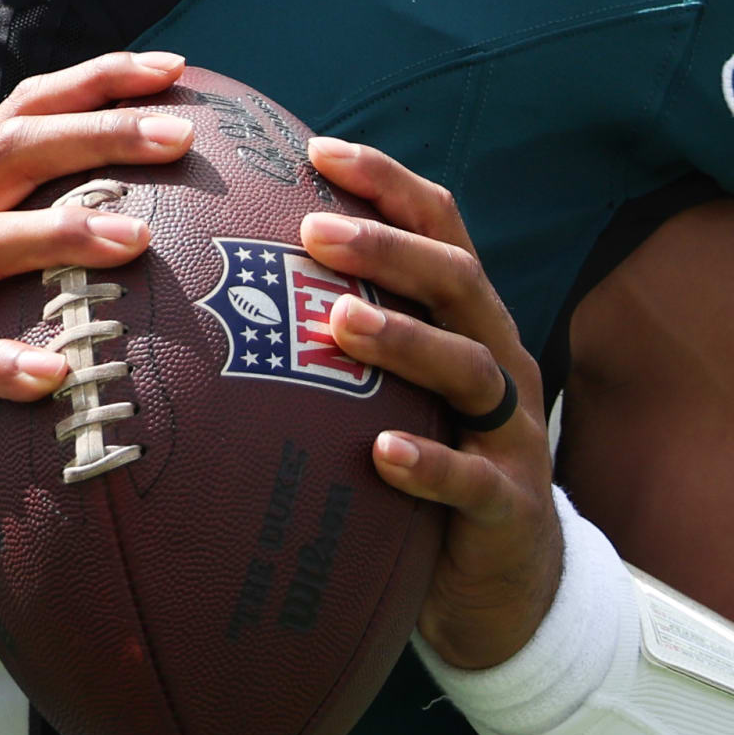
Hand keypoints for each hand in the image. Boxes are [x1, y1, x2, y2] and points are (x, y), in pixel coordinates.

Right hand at [0, 51, 197, 548]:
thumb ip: (43, 270)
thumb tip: (164, 249)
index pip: (21, 118)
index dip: (94, 85)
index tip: (174, 71)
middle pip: (10, 154)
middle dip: (97, 134)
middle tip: (180, 135)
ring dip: (63, 234)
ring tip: (140, 240)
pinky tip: (54, 375)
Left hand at [299, 137, 562, 669]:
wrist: (500, 585)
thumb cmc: (426, 465)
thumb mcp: (389, 392)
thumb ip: (338, 338)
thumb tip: (223, 284)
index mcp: (468, 320)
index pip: (441, 228)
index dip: (388, 184)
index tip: (319, 150)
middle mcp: (498, 359)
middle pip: (457, 280)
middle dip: (388, 248)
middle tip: (314, 230)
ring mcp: (511, 432)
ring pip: (469, 366)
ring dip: (405, 339)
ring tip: (339, 323)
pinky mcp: (508, 505)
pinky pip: (471, 479)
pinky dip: (427, 464)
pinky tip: (379, 455)